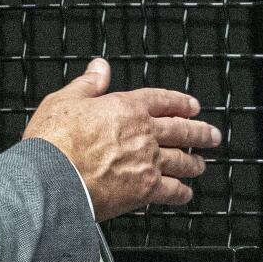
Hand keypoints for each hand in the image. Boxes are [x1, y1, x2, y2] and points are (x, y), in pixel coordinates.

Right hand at [22, 58, 221, 221]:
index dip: (180, 102)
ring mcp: (148, 162)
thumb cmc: (53, 142)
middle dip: (200, 132)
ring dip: (194, 162)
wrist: (51, 179)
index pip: (162, 100)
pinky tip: (185, 193)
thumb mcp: (65, 100)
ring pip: (182, 160)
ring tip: (201, 164)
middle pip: (182, 130)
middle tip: (212, 135)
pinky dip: (182, 192)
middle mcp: (144, 133)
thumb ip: (88, 84)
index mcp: (126, 107)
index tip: (192, 106)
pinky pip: (173, 191)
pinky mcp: (145, 190)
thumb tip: (100, 67)